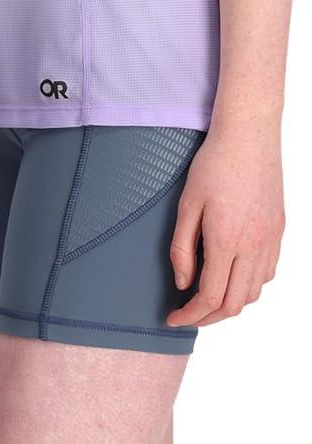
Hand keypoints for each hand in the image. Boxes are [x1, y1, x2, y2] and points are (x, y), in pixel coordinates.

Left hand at [166, 120, 284, 327]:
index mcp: (227, 241)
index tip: (172, 317)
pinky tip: (233, 274)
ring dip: (230, 303)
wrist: (249, 135)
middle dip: (207, 317)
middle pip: (234, 304)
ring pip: (253, 292)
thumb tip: (183, 284)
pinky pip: (267, 273)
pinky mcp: (278, 230)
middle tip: (188, 313)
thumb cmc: (214, 164)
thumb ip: (182, 248)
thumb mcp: (187, 203)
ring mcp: (270, 239)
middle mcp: (254, 246)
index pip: (209, 297)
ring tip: (208, 295)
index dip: (189, 315)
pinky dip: (249, 284)